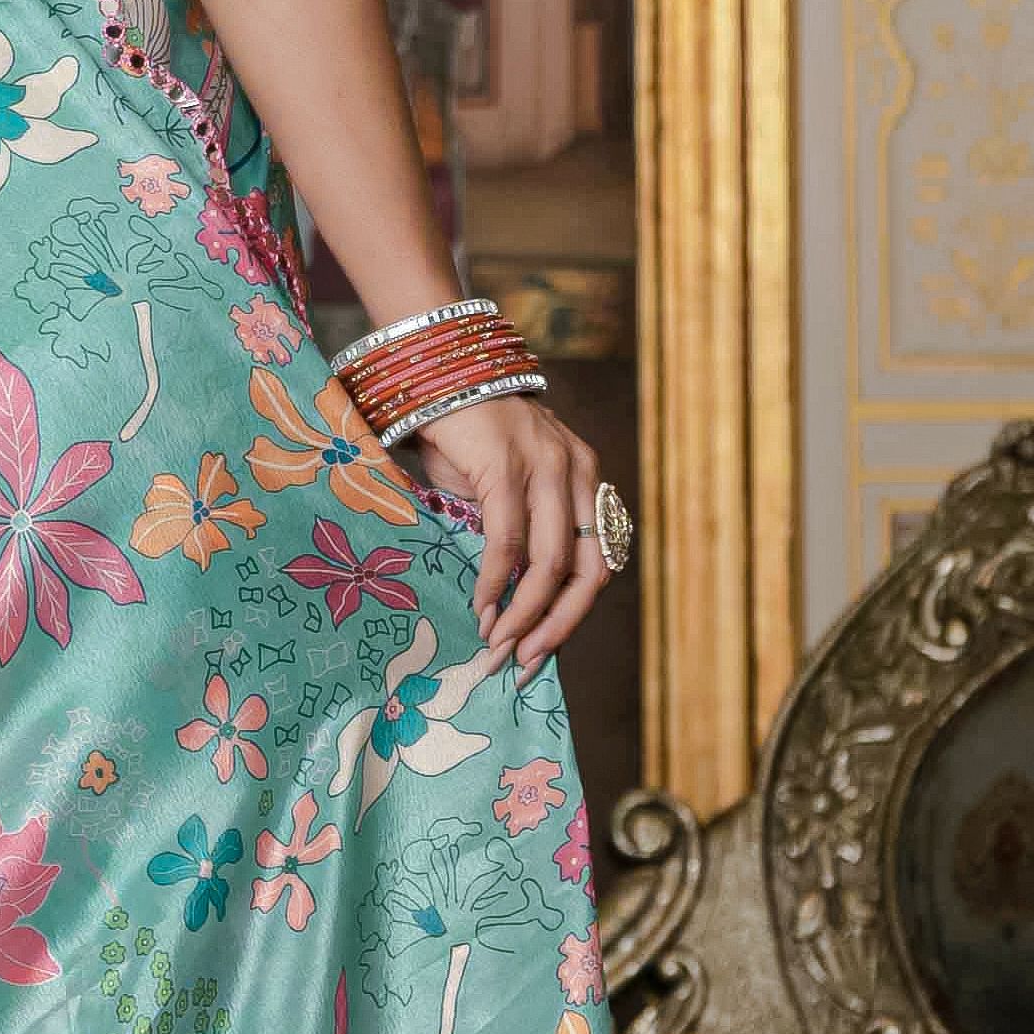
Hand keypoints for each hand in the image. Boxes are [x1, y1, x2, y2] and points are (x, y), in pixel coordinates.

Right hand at [407, 389, 611, 679]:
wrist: (436, 371)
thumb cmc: (464, 434)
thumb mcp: (503, 485)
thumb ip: (518, 530)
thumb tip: (511, 600)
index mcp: (587, 477)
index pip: (597, 562)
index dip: (573, 614)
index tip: (541, 651)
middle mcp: (578, 472)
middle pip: (587, 571)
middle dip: (557, 626)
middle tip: (524, 662)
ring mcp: (546, 467)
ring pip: (551, 563)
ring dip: (524, 614)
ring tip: (497, 644)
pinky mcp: (506, 466)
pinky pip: (508, 541)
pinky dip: (495, 582)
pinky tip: (481, 606)